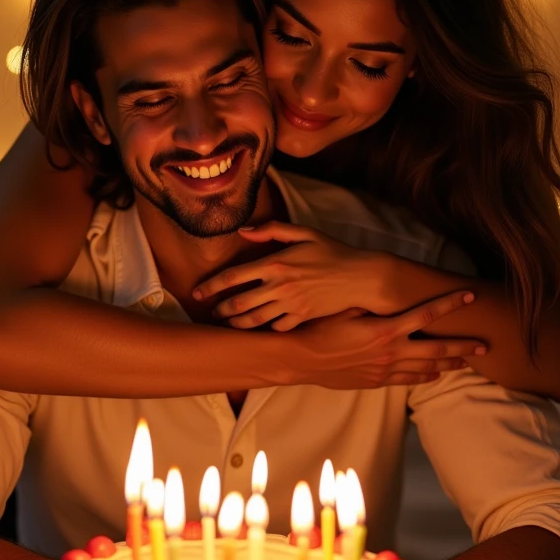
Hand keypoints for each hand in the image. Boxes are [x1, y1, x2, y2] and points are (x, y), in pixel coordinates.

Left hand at [193, 221, 382, 329]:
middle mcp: (280, 286)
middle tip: (212, 312)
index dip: (211, 286)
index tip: (197, 292)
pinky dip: (265, 330)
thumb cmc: (333, 251)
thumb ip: (272, 229)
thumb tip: (244, 232)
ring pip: (254, 321)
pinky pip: (277, 328)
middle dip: (220, 310)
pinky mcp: (303, 318)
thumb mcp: (304, 233)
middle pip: (239, 303)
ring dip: (236, 324)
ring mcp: (291, 305)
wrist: (361, 277)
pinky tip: (258, 329)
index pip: (233, 277)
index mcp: (276, 263)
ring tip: (227, 324)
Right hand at [291, 293, 485, 389]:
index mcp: (385, 329)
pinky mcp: (376, 381)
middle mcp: (390, 352)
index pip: (425, 314)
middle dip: (462, 346)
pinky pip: (408, 380)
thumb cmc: (318, 328)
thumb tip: (387, 289)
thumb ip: (369, 300)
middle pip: (436, 349)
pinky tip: (436, 374)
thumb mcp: (344, 307)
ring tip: (468, 361)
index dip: (449, 303)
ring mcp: (385, 370)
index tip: (469, 295)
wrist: (301, 360)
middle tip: (484, 345)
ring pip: (426, 368)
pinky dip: (425, 376)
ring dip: (449, 364)